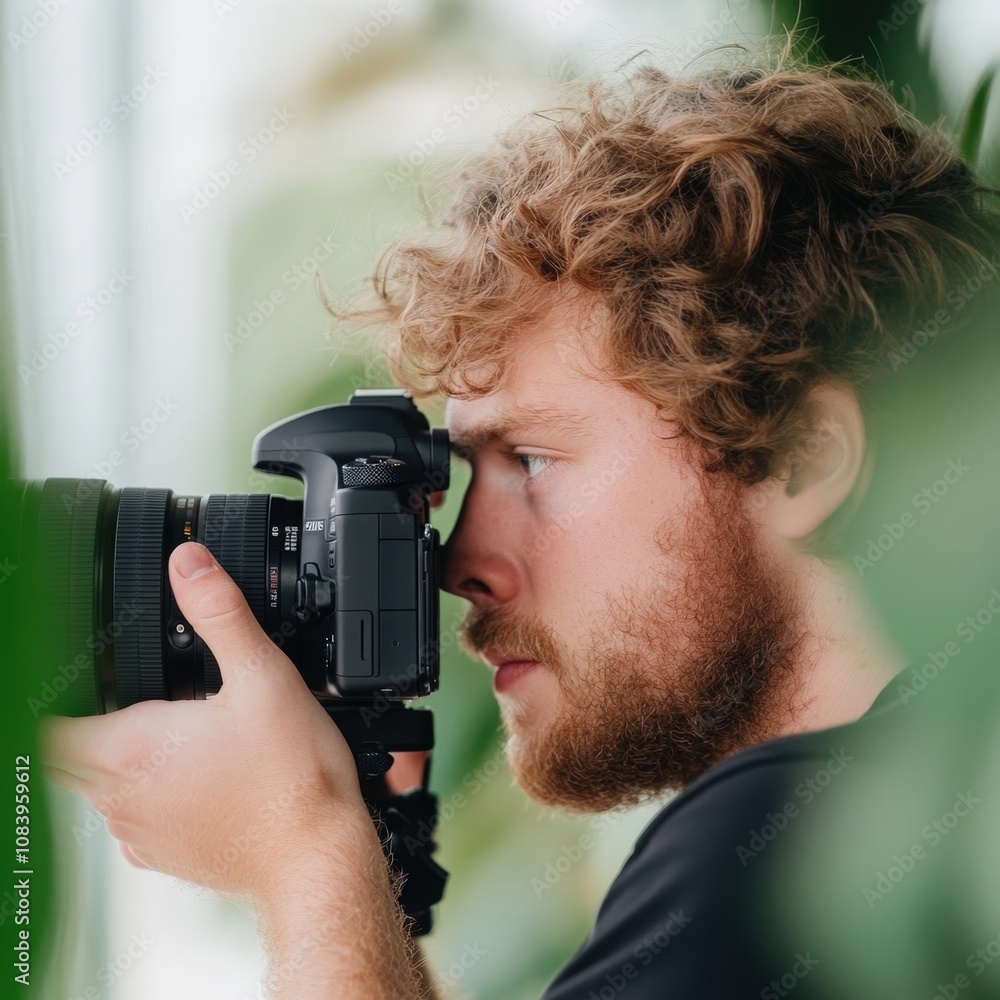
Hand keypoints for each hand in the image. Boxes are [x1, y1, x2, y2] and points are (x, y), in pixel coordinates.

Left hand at [42, 542, 375, 901]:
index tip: (77, 679)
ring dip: (125, 755)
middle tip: (148, 694)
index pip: (47, 726)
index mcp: (133, 748)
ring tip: (181, 729)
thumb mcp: (263, 676)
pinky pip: (134, 816)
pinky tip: (200, 773)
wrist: (317, 859)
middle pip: (72, 752)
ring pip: (103, 785)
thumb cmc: (293, 780)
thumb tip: (190, 563)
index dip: (55, 696)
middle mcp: (122, 797)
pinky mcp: (164, 855)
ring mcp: (139, 833)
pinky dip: (151, 790)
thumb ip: (221, 612)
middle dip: (96, 718)